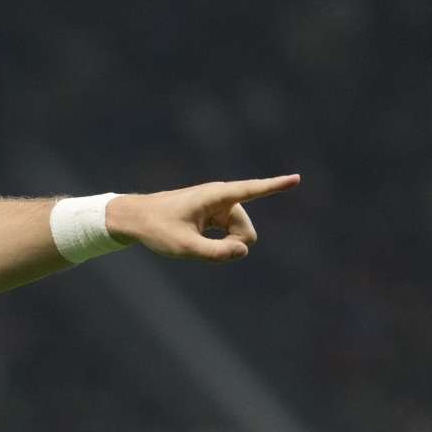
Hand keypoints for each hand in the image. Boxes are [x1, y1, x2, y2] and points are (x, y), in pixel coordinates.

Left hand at [107, 174, 300, 262]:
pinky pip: (228, 235)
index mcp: (215, 196)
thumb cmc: (157, 229)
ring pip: (238, 235)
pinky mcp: (213, 215)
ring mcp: (217, 206)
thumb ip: (216, 253)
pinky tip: (202, 242)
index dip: (275, 186)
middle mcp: (220, 197)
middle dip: (234, 246)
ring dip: (224, 247)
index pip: (252, 190)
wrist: (135, 219)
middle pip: (246, 230)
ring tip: (195, 245)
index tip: (297, 178)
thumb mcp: (184, 247)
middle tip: (203, 250)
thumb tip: (244, 251)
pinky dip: (219, 245)